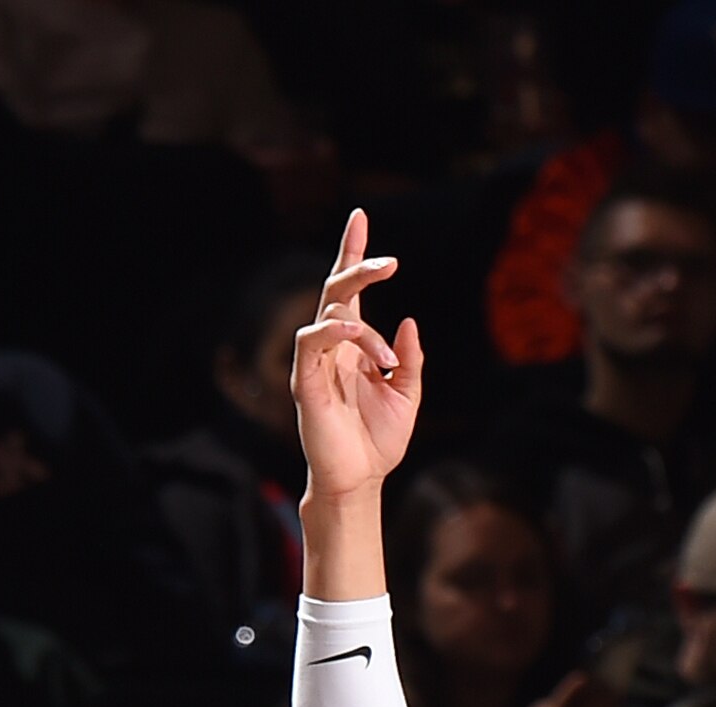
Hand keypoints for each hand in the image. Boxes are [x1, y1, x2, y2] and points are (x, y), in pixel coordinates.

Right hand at [292, 210, 425, 499]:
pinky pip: (311, 343)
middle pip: (336, 289)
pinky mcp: (306, 381)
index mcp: (354, 344)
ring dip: (363, 329)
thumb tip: (409, 323)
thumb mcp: (407, 395)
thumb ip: (409, 359)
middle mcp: (333, 346)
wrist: (360, 481)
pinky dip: (334, 334)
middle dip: (358, 266)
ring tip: (386, 362)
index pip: (350, 289)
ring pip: (330, 315)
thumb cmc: (379, 441)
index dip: (352, 252)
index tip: (359, 215)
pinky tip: (358, 342)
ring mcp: (317, 361)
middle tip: (392, 263)